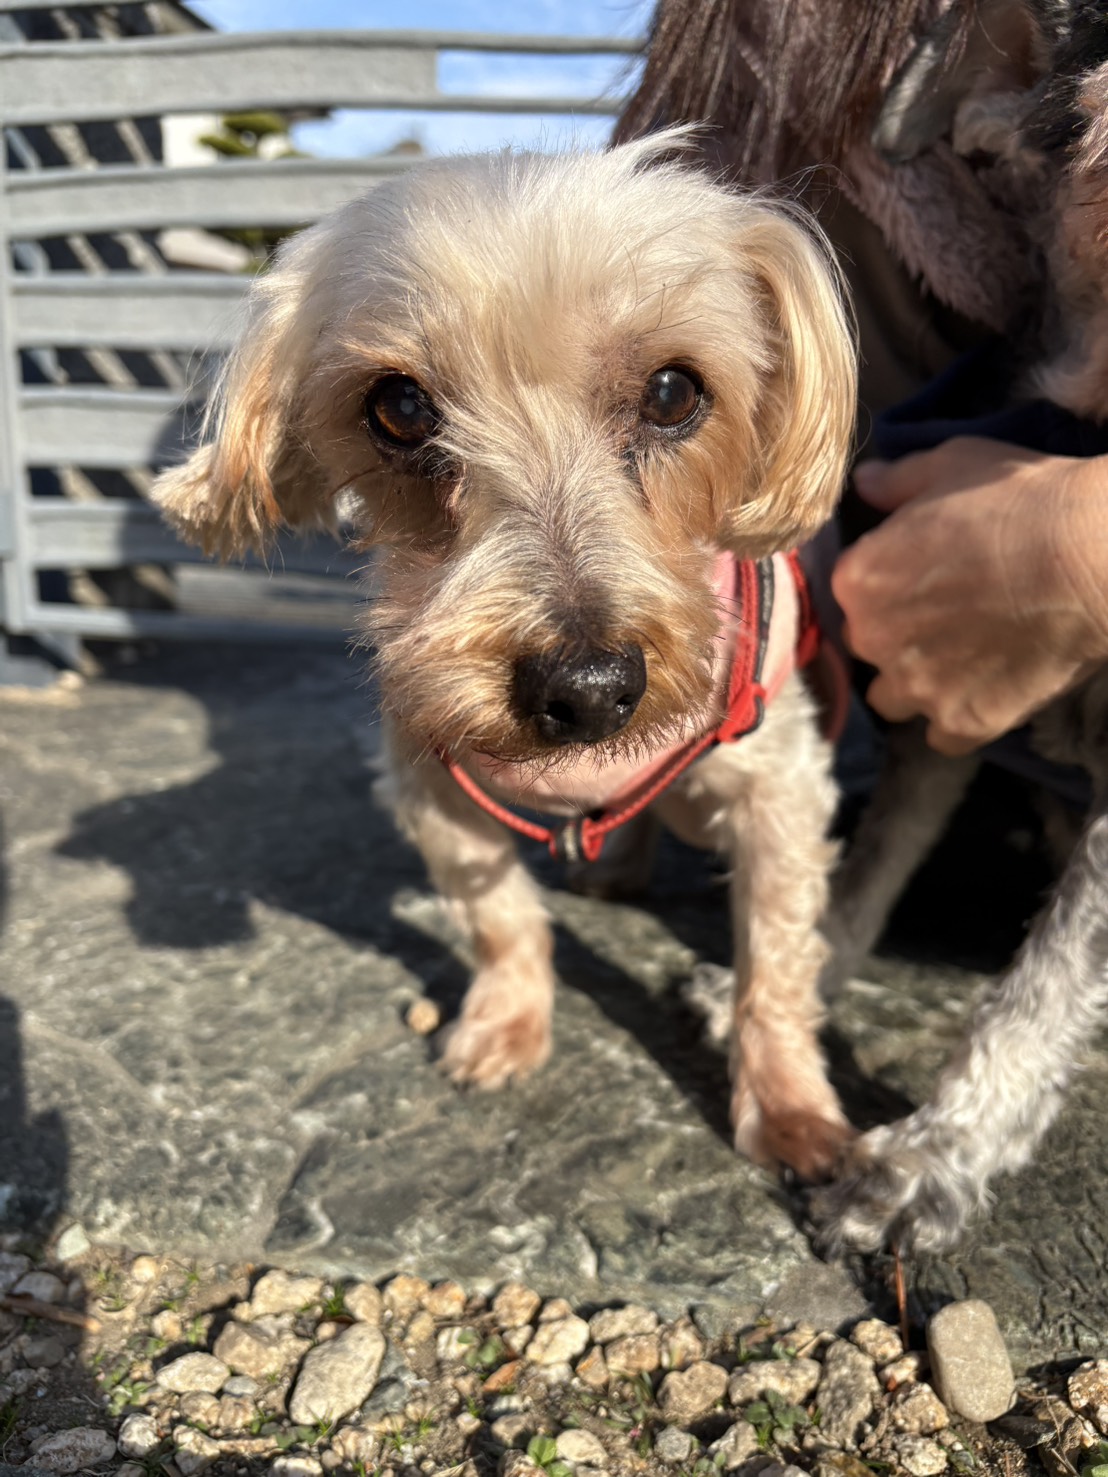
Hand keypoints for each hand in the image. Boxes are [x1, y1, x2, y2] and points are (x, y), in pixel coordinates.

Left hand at [832, 437, 1107, 753]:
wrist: (1090, 557)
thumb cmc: (1021, 501)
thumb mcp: (953, 464)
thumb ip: (898, 480)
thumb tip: (865, 482)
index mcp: (858, 579)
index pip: (854, 592)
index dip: (890, 584)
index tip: (926, 577)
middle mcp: (873, 639)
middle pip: (870, 646)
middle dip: (898, 635)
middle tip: (949, 616)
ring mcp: (915, 687)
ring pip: (894, 698)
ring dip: (918, 683)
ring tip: (964, 659)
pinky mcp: (961, 722)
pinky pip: (941, 736)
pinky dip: (960, 719)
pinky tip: (988, 692)